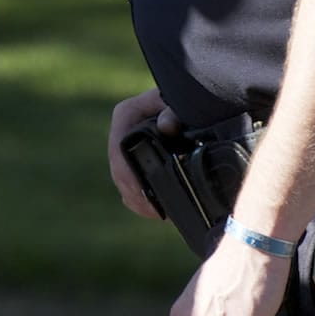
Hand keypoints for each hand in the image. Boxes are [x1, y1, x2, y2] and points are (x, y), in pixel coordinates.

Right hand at [107, 87, 178, 219]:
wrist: (197, 104)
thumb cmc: (188, 102)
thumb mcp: (182, 103)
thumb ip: (174, 111)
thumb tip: (166, 126)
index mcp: (127, 114)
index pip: (118, 146)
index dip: (126, 172)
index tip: (142, 192)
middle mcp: (122, 130)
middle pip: (118, 167)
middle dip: (132, 191)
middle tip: (153, 209)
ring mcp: (127, 147)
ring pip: (122, 178)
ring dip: (136, 198)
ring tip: (156, 213)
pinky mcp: (136, 160)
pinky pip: (130, 184)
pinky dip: (139, 200)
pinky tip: (154, 210)